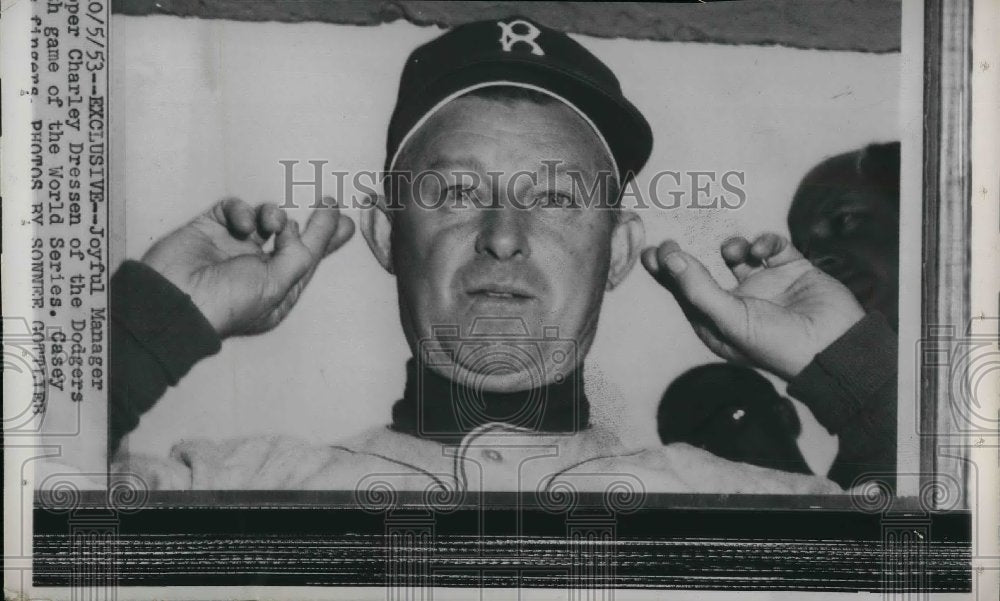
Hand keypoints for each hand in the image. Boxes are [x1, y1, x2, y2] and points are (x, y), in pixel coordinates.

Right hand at [141, 197, 354, 337]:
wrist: (172, 299)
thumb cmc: (229, 301)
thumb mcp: (278, 283)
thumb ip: (305, 253)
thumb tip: (331, 224)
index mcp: (275, 290)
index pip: (306, 261)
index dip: (326, 239)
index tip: (345, 220)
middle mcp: (255, 268)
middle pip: (291, 238)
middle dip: (308, 225)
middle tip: (328, 204)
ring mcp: (232, 247)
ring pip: (265, 219)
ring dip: (274, 215)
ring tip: (272, 224)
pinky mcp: (210, 229)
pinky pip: (234, 209)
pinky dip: (242, 211)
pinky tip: (243, 223)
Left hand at [642, 233, 864, 379]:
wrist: (837, 346)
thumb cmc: (780, 345)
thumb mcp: (730, 319)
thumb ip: (698, 288)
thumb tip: (669, 259)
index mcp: (719, 324)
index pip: (684, 294)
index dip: (666, 272)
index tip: (652, 251)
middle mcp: (738, 304)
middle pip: (702, 274)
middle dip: (686, 258)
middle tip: (671, 241)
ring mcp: (765, 286)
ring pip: (738, 256)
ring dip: (732, 247)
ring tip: (735, 252)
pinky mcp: (791, 271)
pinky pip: (771, 247)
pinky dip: (765, 242)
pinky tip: (763, 250)